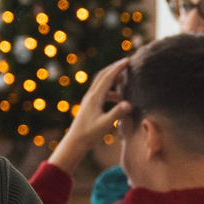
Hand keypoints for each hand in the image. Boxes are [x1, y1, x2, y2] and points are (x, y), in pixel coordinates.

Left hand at [48, 57, 131, 174]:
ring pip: (101, 84)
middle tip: (126, 63)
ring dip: (113, 79)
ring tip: (125, 80)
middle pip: (103, 76)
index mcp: (95, 97)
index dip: (118, 68)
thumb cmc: (90, 134)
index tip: (127, 60)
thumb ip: (116, 113)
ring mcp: (89, 100)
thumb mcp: (105, 124)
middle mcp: (91, 96)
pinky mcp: (90, 106)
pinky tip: (119, 98)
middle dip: (114, 68)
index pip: (107, 78)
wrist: (75, 142)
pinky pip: (101, 93)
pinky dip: (111, 91)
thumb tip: (128, 103)